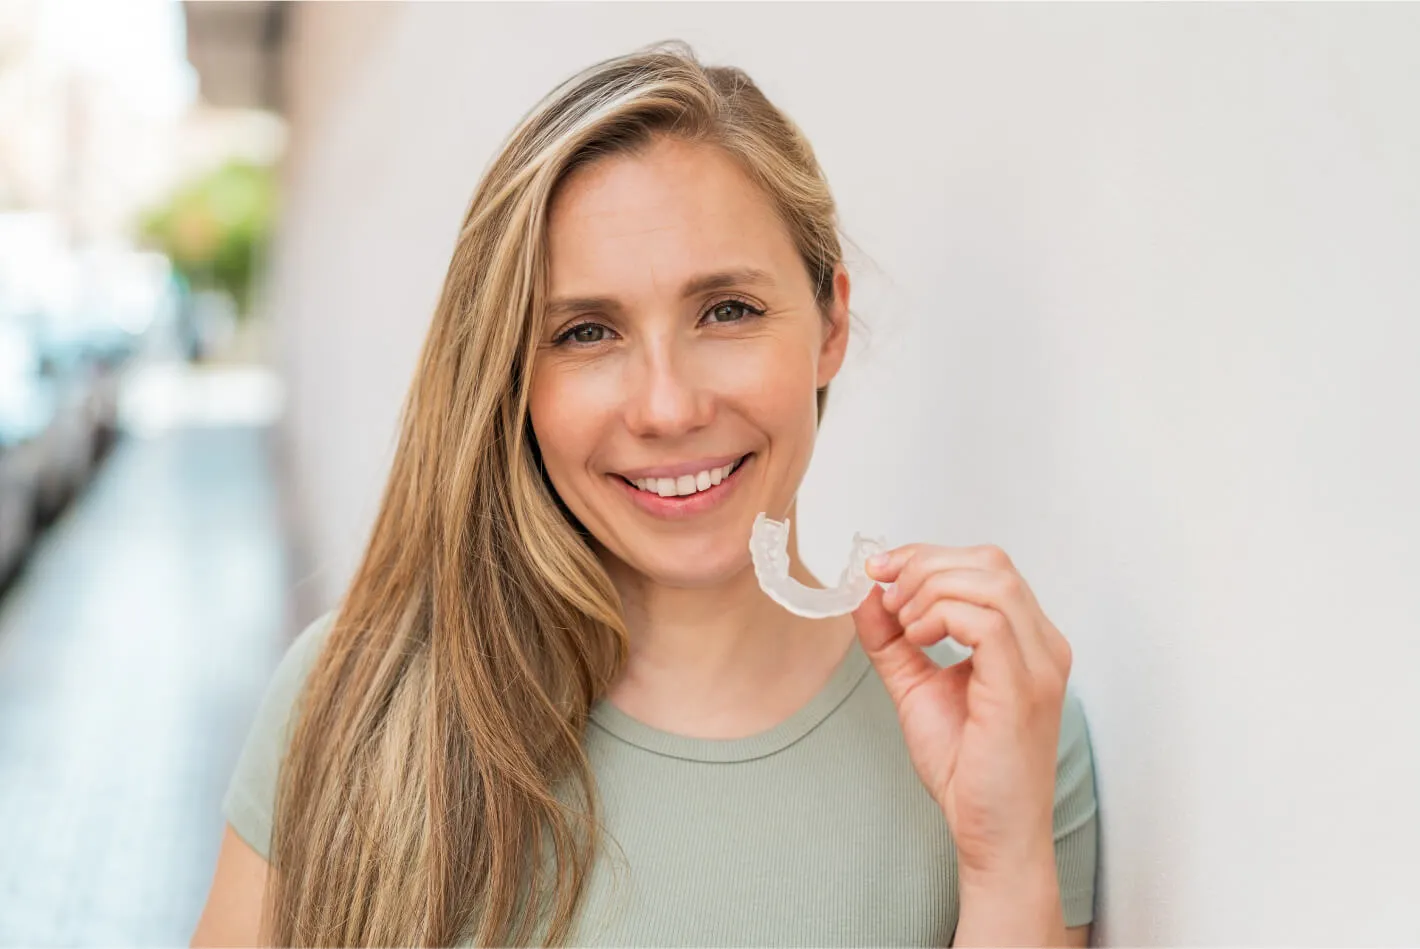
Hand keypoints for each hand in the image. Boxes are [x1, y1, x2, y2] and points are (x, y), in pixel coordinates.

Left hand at [853, 543, 1072, 880]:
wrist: (990, 834)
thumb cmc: (966, 768)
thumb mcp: (916, 686)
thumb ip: (892, 639)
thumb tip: (866, 593)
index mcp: (1027, 639)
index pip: (986, 565)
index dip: (927, 556)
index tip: (879, 570)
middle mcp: (1043, 645)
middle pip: (991, 562)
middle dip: (925, 566)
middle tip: (886, 596)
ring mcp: (1039, 665)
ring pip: (991, 583)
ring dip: (931, 591)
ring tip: (904, 626)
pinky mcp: (1023, 690)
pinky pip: (988, 622)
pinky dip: (942, 617)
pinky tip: (919, 641)